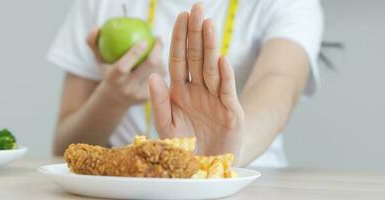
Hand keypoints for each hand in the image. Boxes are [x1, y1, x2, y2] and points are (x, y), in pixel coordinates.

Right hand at [86, 28, 165, 106]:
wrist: (116, 98)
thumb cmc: (108, 71)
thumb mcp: (99, 59)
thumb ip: (94, 43)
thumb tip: (95, 27)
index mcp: (113, 78)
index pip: (123, 67)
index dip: (134, 54)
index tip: (144, 40)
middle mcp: (127, 88)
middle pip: (148, 68)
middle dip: (157, 50)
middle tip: (158, 38)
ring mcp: (140, 94)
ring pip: (157, 71)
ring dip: (160, 57)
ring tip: (157, 47)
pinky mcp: (150, 96)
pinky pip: (161, 77)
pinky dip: (161, 66)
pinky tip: (160, 59)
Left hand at [149, 3, 243, 156]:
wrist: (206, 168)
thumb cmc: (185, 147)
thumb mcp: (166, 126)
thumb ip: (158, 102)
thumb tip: (153, 75)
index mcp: (180, 92)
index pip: (179, 60)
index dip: (179, 39)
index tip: (179, 17)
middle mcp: (198, 91)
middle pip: (196, 57)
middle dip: (195, 33)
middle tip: (196, 8)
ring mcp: (215, 99)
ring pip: (211, 68)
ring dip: (209, 46)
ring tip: (207, 23)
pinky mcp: (231, 112)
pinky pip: (226, 90)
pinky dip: (224, 75)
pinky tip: (221, 58)